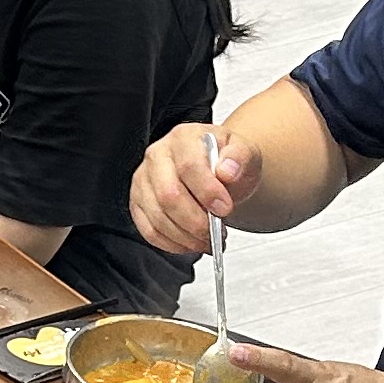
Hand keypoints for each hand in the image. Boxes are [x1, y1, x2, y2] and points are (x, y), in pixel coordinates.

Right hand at [131, 122, 240, 255]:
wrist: (218, 172)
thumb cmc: (226, 163)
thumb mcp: (245, 154)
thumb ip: (240, 157)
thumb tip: (227, 170)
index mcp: (183, 138)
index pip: (188, 166)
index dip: (207, 192)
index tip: (224, 208)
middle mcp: (157, 156)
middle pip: (169, 196)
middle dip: (196, 221)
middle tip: (216, 231)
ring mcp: (144, 180)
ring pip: (158, 217)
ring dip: (187, 236)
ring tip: (208, 238)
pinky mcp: (138, 203)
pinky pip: (149, 231)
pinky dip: (173, 243)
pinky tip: (190, 242)